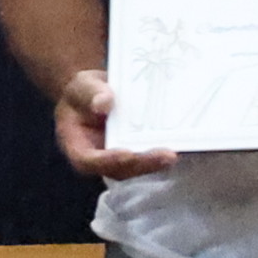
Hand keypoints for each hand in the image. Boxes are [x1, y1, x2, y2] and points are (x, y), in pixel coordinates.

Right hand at [52, 67, 177, 181]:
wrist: (96, 94)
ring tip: (174, 153)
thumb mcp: (81, 87)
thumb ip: (90, 94)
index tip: (127, 153)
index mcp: (77, 146)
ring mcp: (117, 159)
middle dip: (142, 164)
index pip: (87, 161)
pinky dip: (161, 155)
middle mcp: (97, 159)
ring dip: (155, 163)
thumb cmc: (83, 93)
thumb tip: (104, 103)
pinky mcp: (134, 154)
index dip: (108, 161)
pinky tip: (180, 145)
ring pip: (135, 169)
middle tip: (166, 156)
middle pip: (117, 170)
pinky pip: (146, 159)